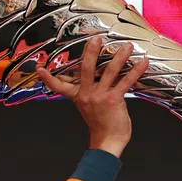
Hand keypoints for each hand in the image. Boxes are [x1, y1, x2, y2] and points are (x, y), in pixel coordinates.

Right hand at [38, 36, 148, 157]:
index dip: (49, 78)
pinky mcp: (113, 100)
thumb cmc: (100, 125)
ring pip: (109, 71)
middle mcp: (87, 94)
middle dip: (91, 52)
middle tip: (96, 38)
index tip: (40, 69)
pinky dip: (135, 71)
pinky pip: (125, 82)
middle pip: (86, 69)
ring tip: (127, 46)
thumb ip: (88, 92)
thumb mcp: (88, 107)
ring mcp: (100, 96)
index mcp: (79, 96)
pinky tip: (142, 62)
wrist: (107, 142)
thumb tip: (89, 79)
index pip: (59, 86)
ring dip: (119, 57)